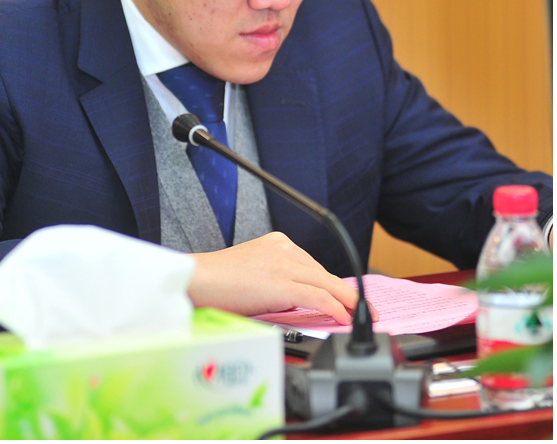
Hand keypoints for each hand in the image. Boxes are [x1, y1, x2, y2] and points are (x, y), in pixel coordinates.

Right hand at [186, 232, 378, 324]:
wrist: (196, 280)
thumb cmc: (216, 282)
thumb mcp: (254, 272)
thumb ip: (278, 280)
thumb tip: (299, 303)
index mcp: (277, 243)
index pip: (315, 267)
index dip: (335, 287)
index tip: (347, 300)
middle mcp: (284, 249)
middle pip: (327, 274)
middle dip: (349, 295)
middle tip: (366, 311)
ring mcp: (283, 264)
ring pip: (328, 284)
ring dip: (349, 304)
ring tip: (362, 318)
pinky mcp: (281, 283)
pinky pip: (318, 297)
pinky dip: (335, 309)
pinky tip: (344, 319)